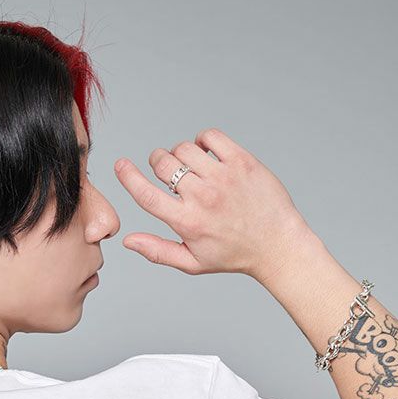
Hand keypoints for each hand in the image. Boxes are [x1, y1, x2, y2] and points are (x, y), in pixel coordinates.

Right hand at [113, 128, 310, 282]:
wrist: (277, 244)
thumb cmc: (233, 255)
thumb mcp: (192, 262)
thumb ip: (156, 251)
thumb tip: (127, 240)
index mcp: (187, 222)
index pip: (147, 195)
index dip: (129, 177)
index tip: (120, 165)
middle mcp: (203, 197)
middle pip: (163, 164)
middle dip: (158, 162)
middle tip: (167, 170)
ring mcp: (224, 177)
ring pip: (185, 148)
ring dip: (181, 153)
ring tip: (191, 166)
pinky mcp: (242, 162)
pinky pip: (211, 137)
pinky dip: (203, 140)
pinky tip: (207, 154)